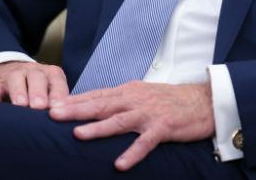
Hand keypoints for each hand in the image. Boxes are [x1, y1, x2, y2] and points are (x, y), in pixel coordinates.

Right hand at [0, 60, 67, 109]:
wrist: (8, 70)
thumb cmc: (37, 88)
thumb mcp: (50, 90)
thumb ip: (58, 103)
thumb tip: (66, 123)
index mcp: (50, 74)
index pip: (57, 80)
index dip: (58, 93)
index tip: (58, 107)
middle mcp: (32, 71)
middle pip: (37, 77)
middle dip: (39, 92)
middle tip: (40, 106)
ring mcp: (12, 75)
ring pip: (16, 79)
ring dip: (19, 92)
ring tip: (21, 105)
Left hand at [49, 81, 214, 170]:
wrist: (203, 102)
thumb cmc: (170, 100)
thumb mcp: (141, 94)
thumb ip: (119, 100)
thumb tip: (93, 106)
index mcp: (128, 91)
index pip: (96, 95)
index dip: (73, 100)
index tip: (51, 105)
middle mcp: (135, 99)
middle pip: (101, 104)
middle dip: (76, 110)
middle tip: (53, 114)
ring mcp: (149, 114)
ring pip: (119, 121)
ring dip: (98, 128)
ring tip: (78, 135)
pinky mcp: (163, 128)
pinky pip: (145, 143)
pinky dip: (132, 153)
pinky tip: (119, 164)